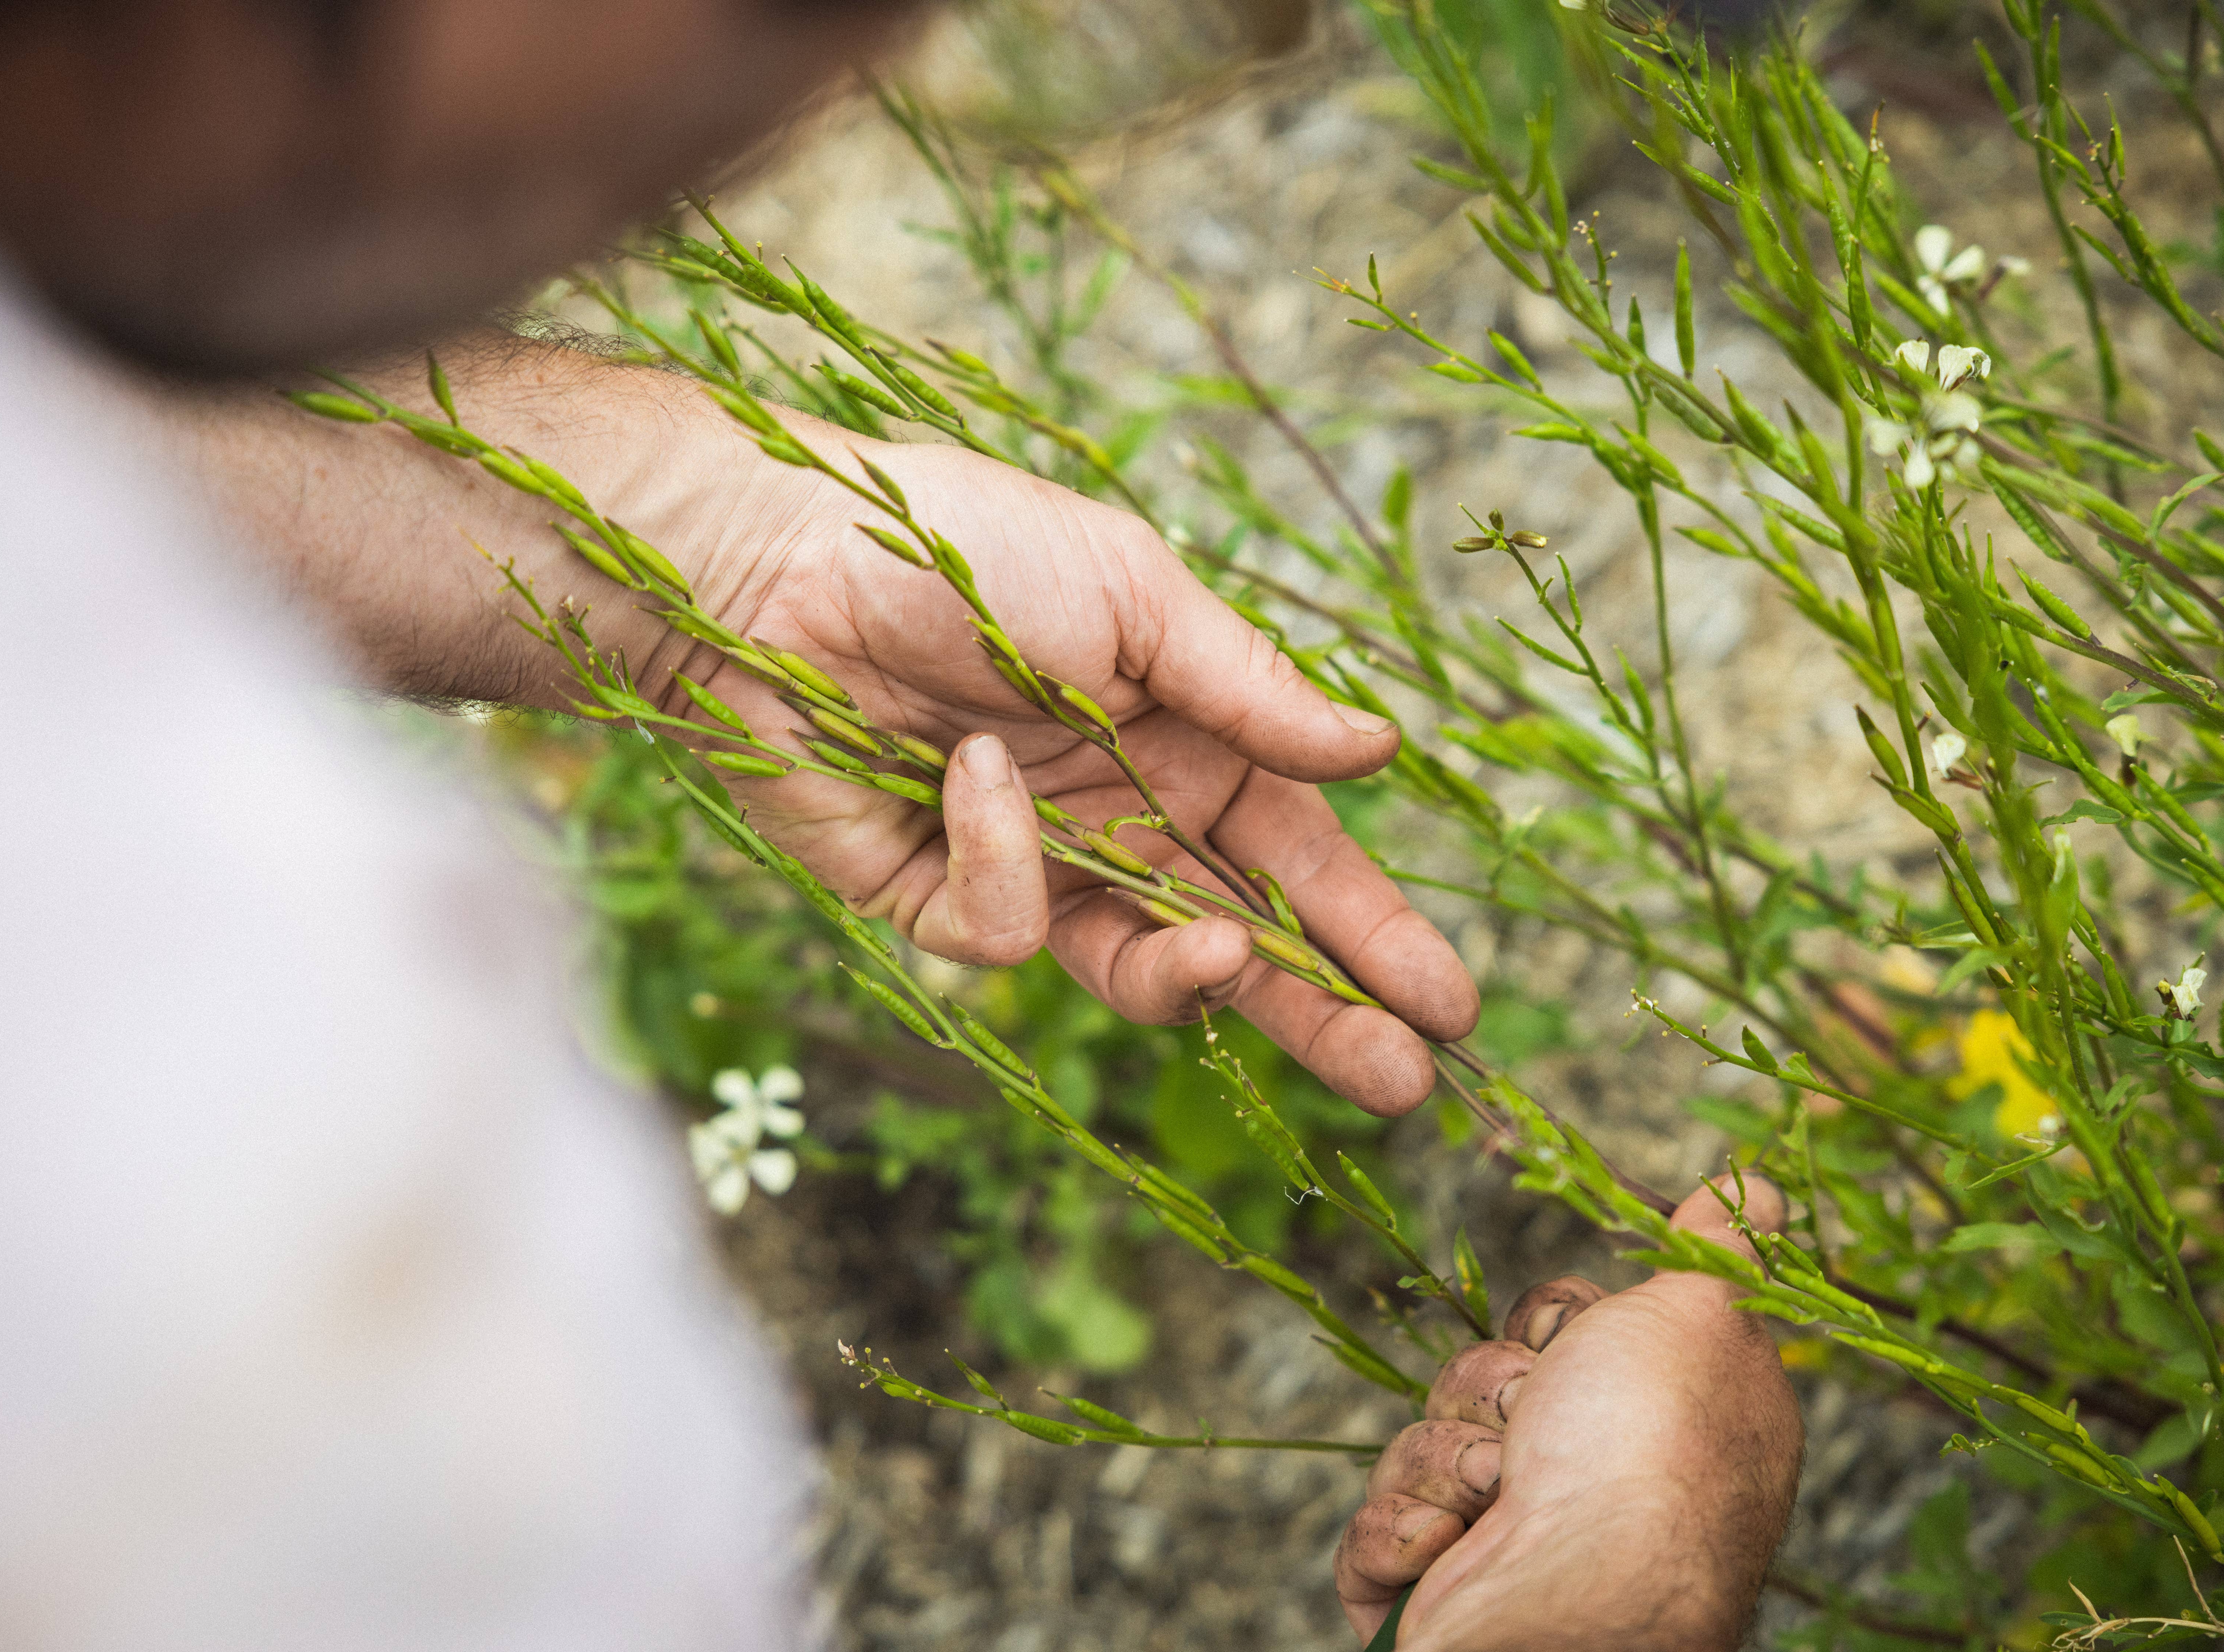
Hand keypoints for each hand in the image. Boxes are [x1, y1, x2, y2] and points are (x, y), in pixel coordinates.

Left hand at [667, 415, 1478, 1113]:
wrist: (777, 558)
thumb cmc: (960, 546)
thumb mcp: (1135, 591)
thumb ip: (1253, 688)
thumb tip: (1379, 750)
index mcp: (1180, 739)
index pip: (1298, 856)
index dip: (1370, 930)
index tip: (1446, 1005)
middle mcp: (1116, 814)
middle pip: (1240, 940)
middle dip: (1323, 1011)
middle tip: (1403, 1081)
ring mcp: (1029, 864)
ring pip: (1136, 972)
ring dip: (1194, 983)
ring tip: (1230, 958)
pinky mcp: (932, 897)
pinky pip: (1004, 931)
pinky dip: (1000, 860)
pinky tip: (971, 778)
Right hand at [1334, 1181, 1802, 1650]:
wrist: (1573, 1601)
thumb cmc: (1644, 1453)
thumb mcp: (1703, 1314)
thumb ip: (1720, 1249)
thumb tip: (1755, 1185)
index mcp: (1648, 1420)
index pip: (1559, 1323)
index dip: (1551, 1321)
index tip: (1569, 1340)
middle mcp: (1586, 1481)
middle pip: (1481, 1373)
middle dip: (1490, 1390)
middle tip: (1534, 1423)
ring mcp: (1508, 1540)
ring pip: (1425, 1442)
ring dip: (1448, 1459)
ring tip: (1494, 1500)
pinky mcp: (1435, 1585)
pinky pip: (1377, 1521)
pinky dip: (1403, 1529)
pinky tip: (1447, 1546)